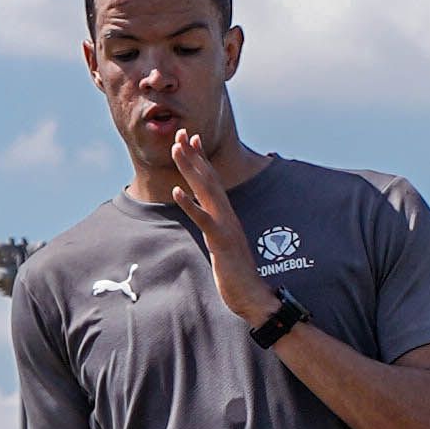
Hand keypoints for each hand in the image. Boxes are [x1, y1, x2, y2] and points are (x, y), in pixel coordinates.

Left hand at [166, 130, 277, 325]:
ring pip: (206, 191)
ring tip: (177, 150)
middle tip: (181, 133)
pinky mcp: (221, 241)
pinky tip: (176, 191)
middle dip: (194, 155)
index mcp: (227, 215)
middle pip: (209, 178)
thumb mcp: (224, 245)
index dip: (201, 159)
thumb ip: (218, 229)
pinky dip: (190, 204)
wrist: (253, 295)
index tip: (191, 138)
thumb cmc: (237, 274)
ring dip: (191, 169)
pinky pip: (204, 219)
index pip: (213, 181)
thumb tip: (211, 221)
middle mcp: (227, 215)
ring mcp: (225, 226)